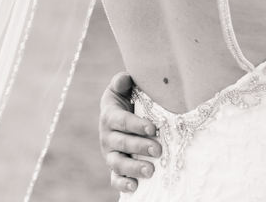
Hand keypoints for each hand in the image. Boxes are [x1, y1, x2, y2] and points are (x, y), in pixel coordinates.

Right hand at [99, 71, 161, 193]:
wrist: (119, 113)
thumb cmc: (125, 97)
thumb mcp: (121, 86)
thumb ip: (121, 81)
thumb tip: (124, 79)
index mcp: (109, 116)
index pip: (122, 122)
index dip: (137, 125)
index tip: (153, 128)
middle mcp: (107, 137)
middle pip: (122, 144)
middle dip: (140, 147)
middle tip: (158, 149)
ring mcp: (110, 154)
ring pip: (118, 163)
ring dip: (134, 168)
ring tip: (151, 170)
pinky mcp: (114, 168)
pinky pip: (114, 179)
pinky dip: (122, 184)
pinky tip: (134, 187)